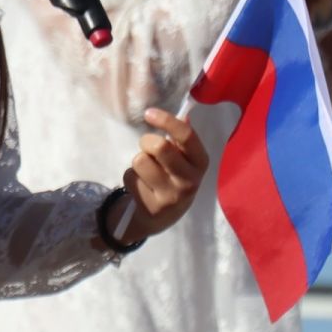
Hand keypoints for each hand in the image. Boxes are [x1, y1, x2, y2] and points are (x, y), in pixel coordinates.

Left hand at [121, 108, 208, 241]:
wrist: (161, 217)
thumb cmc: (172, 178)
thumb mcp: (184, 161)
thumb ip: (182, 140)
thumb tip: (185, 115)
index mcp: (200, 162)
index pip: (187, 136)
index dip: (167, 121)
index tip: (149, 113)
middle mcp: (190, 180)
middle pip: (160, 147)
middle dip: (147, 142)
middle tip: (147, 149)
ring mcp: (172, 196)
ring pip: (141, 160)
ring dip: (138, 162)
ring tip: (146, 172)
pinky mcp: (152, 207)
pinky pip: (130, 177)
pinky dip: (131, 177)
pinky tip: (141, 187)